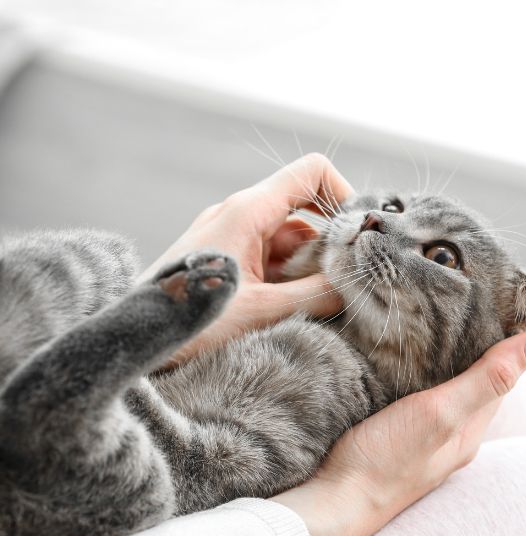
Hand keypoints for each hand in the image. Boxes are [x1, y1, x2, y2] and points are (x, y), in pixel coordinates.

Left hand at [141, 154, 352, 366]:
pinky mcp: (227, 259)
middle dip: (328, 247)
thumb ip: (316, 295)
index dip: (342, 194)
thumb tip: (356, 285)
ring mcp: (232, 237)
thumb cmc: (189, 320)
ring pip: (289, 240)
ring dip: (309, 268)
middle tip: (343, 284)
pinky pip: (270, 258)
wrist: (134, 338)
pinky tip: (294, 307)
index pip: (309, 173)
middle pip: (304, 213)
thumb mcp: (261, 311)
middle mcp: (240, 215)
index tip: (357, 234)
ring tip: (316, 305)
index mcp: (246, 211)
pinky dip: (289, 278)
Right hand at [272, 329, 525, 535]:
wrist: (336, 497)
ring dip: (437, 356)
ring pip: (438, 384)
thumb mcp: (443, 412)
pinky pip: (411, 391)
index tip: (491, 303)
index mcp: (470, 428)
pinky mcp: (391, 428)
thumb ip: (489, 378)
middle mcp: (449, 430)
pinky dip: (411, 369)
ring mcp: (418, 432)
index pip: (499, 376)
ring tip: (426, 321)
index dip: (501, 340)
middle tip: (454, 304)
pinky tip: (397, 356)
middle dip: (466, 344)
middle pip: (469, 379)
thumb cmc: (389, 459)